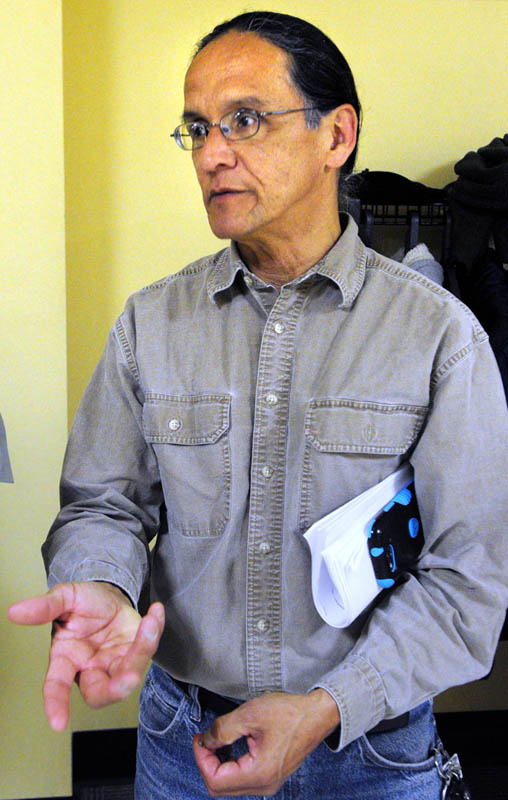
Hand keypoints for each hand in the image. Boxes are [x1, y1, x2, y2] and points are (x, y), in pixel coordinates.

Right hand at [7, 581, 164, 730]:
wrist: (108, 594)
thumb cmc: (82, 603)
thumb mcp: (64, 597)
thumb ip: (44, 607)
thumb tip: (15, 612)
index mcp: (66, 659)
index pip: (56, 686)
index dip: (55, 704)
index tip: (57, 724)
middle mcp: (90, 668)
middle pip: (100, 693)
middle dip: (115, 690)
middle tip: (129, 678)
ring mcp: (115, 663)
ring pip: (128, 675)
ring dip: (141, 652)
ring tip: (148, 624)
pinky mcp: (136, 653)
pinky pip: (147, 649)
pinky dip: (154, 631)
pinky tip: (156, 612)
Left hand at [192, 689, 339, 796]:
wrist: (317, 715)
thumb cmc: (289, 713)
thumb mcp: (250, 714)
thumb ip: (223, 729)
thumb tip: (205, 741)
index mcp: (259, 773)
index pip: (216, 780)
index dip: (201, 759)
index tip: (199, 738)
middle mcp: (264, 785)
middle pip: (220, 787)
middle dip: (207, 763)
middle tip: (205, 738)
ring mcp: (268, 783)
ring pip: (230, 785)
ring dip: (218, 765)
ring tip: (216, 740)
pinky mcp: (270, 776)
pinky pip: (242, 780)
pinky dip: (230, 765)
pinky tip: (229, 746)